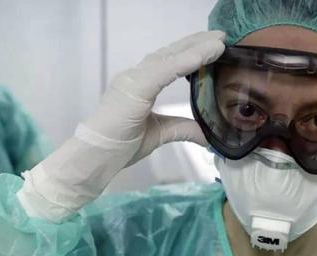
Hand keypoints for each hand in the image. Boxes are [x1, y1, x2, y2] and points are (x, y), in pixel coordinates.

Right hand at [17, 31, 224, 221]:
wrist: (94, 157)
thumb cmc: (119, 146)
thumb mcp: (160, 134)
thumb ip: (182, 129)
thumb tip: (207, 136)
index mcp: (139, 85)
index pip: (168, 62)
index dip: (191, 52)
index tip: (214, 46)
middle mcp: (134, 76)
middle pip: (170, 53)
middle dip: (196, 43)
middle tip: (221, 36)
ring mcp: (132, 80)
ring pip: (169, 57)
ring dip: (195, 48)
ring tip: (218, 42)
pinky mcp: (133, 88)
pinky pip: (164, 70)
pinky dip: (186, 60)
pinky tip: (205, 54)